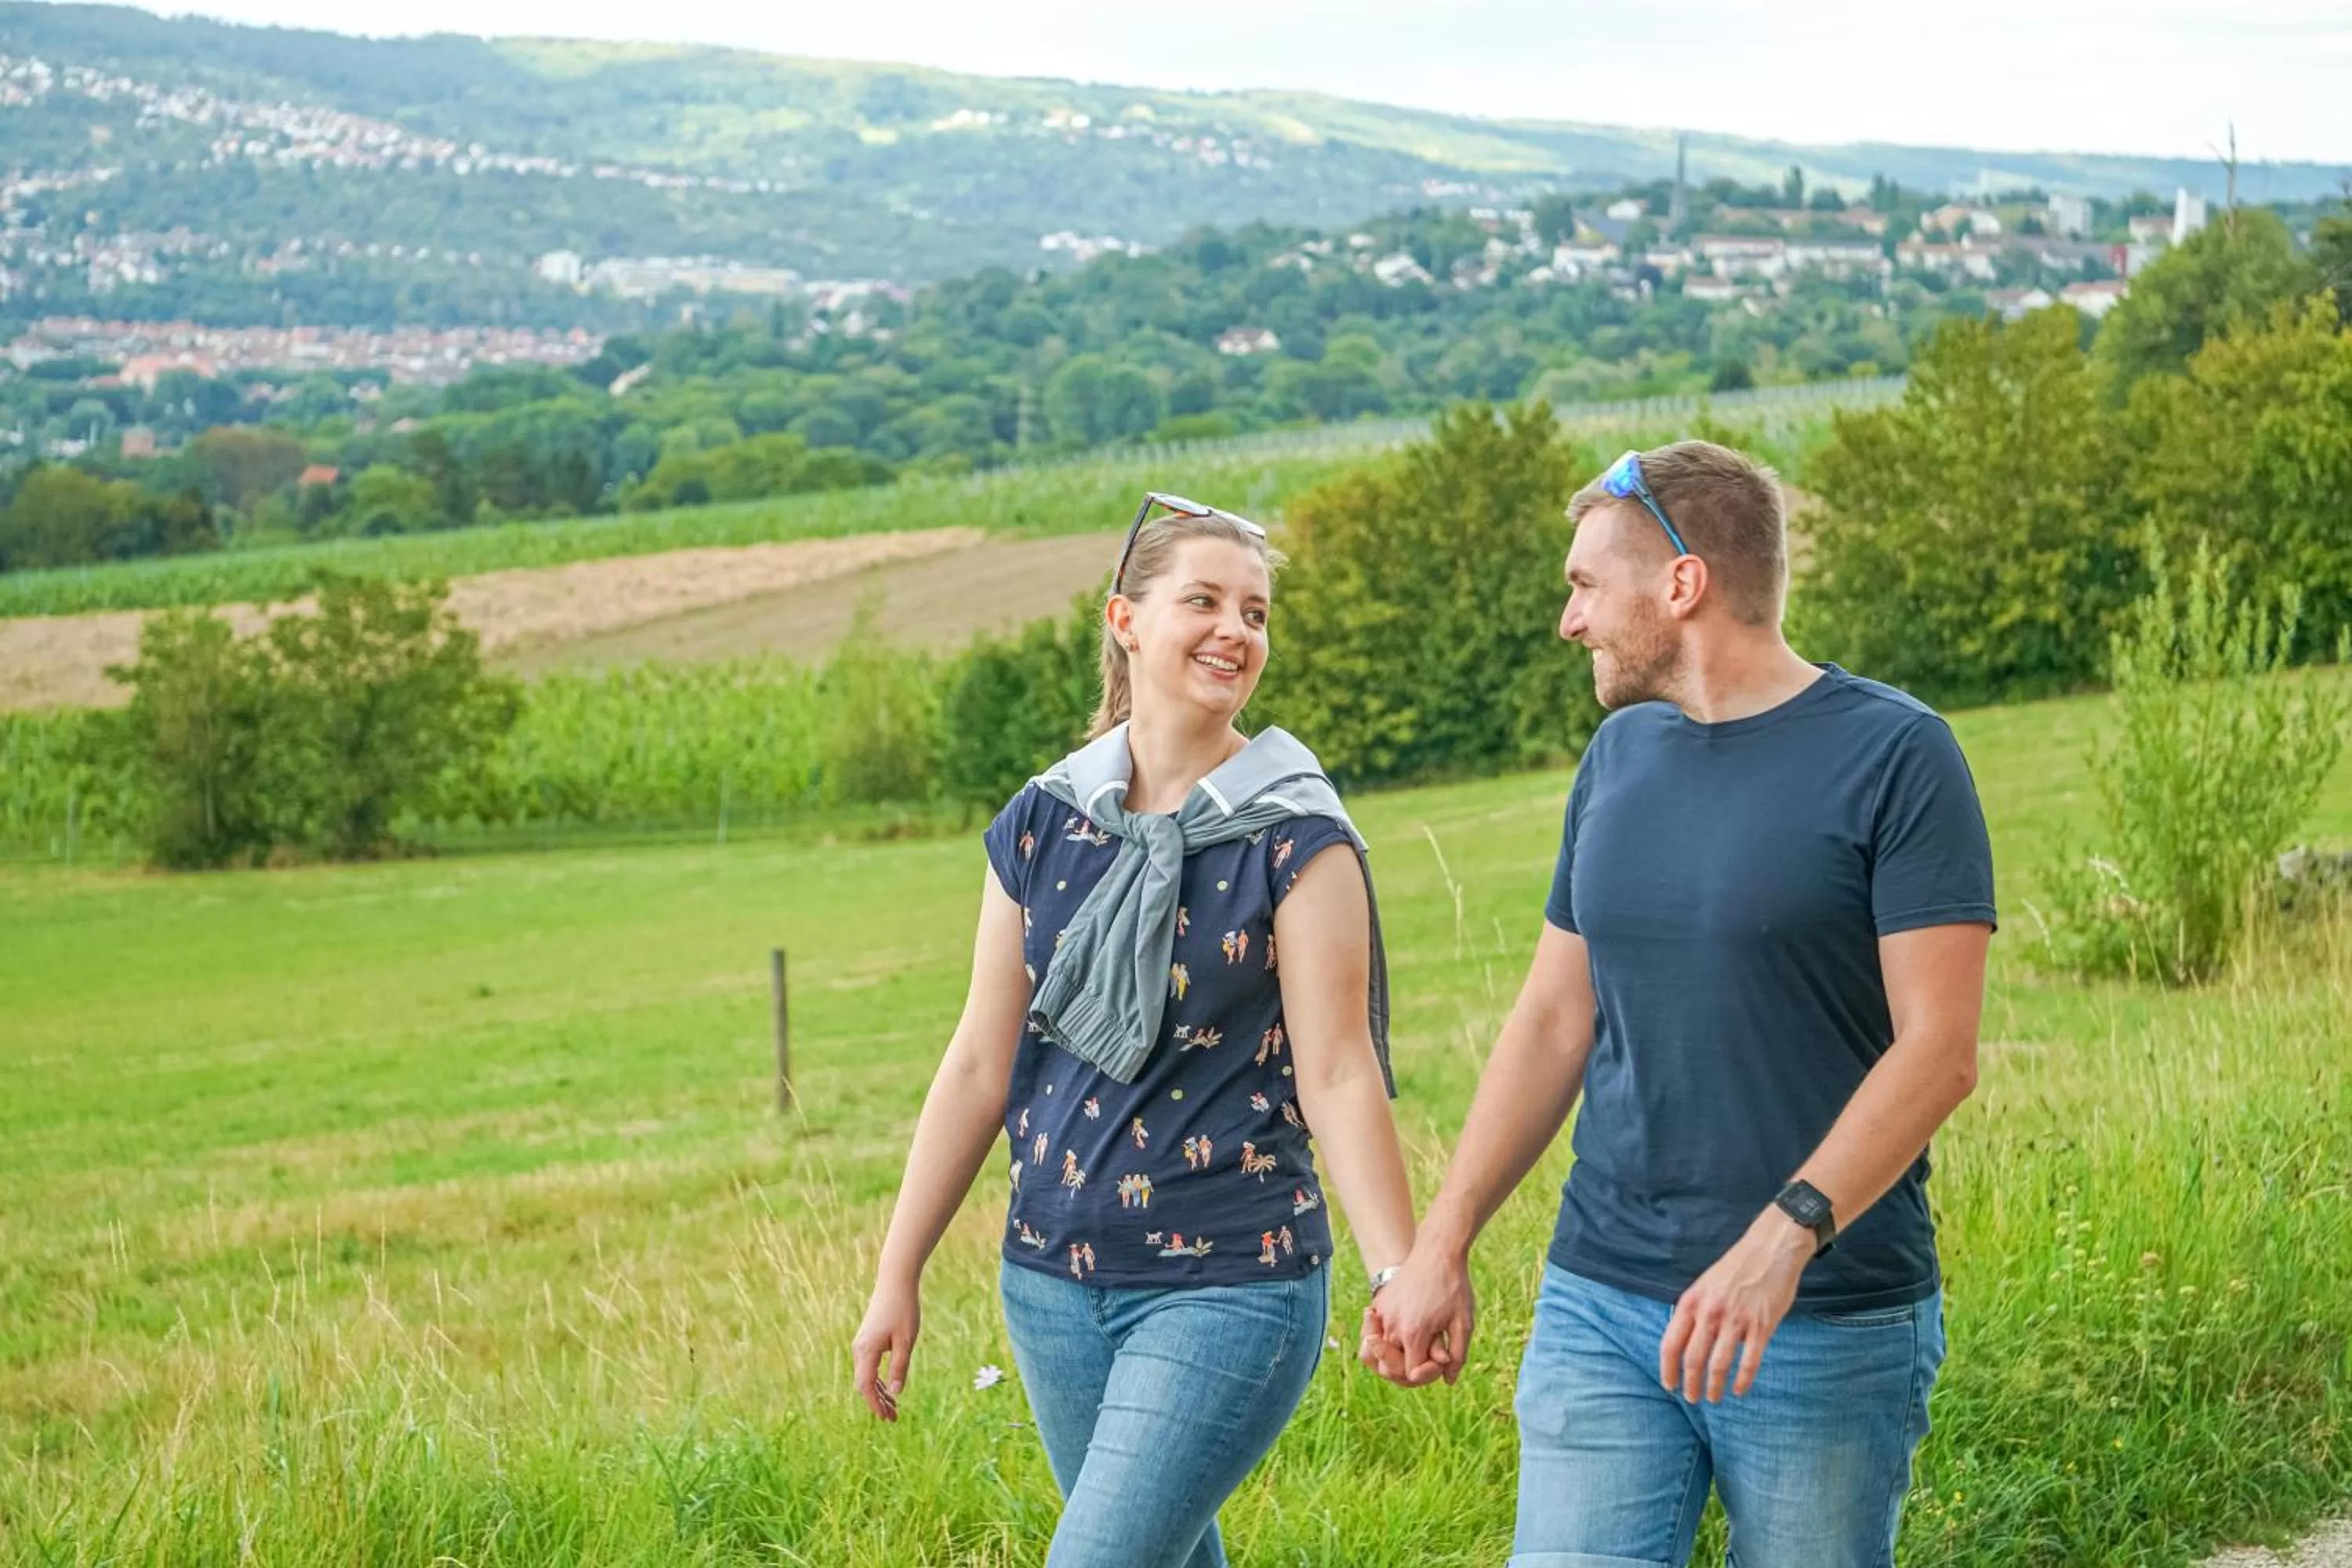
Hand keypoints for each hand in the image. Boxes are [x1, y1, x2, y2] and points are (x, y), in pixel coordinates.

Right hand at [851, 1279, 920, 1421]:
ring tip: (894, 1407)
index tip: (886, 1418)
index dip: (875, 1404)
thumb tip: (895, 1392)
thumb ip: (899, 1367)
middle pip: (864, 1384)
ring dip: (878, 1391)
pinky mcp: (867, 1339)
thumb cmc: (904, 1309)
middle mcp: (859, 1349)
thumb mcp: (906, 1341)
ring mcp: (861, 1343)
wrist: (895, 1281)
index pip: (866, 1386)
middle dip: (877, 1402)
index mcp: (866, 1350)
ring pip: (866, 1375)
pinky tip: (889, 1387)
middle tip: (894, 1418)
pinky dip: (878, 1378)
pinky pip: (869, 1365)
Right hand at [1358, 1246, 1474, 1387]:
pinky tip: (1400, 1335)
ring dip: (1393, 1357)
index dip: (1427, 1374)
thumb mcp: (1463, 1323)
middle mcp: (1392, 1326)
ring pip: (1376, 1353)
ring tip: (1412, 1350)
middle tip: (1427, 1359)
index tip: (1441, 1360)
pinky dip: (1382, 1341)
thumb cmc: (1454, 1287)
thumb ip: (1457, 1355)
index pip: (1410, 1374)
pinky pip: (1373, 1334)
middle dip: (1407, 1371)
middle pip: (1388, 1368)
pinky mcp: (1378, 1304)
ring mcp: (1381, 1314)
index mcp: (1413, 1333)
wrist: (1437, 1251)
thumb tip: (1448, 1379)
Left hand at [1658, 1207, 1812, 1402]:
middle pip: (1693, 1360)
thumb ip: (1693, 1312)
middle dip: (1690, 1384)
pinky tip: (1739, 1390)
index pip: (1671, 1344)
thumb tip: (1684, 1343)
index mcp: (1691, 1302)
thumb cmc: (1734, 1268)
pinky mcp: (1761, 1326)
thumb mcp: (1703, 1285)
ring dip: (1715, 1387)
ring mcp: (1736, 1320)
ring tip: (1714, 1398)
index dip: (1668, 1370)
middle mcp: (1710, 1313)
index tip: (1669, 1386)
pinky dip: (1743, 1381)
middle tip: (1692, 1398)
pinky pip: (1749, 1361)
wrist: (1769, 1249)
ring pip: (1719, 1365)